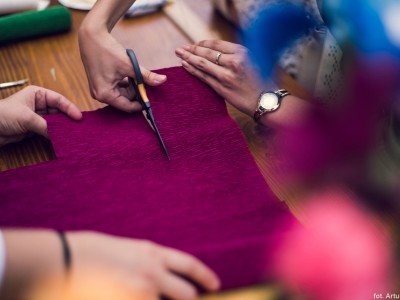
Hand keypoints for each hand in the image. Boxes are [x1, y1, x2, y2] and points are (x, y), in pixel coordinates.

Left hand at [0, 86, 81, 146]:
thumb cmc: (3, 115)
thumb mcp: (27, 118)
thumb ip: (45, 126)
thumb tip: (60, 134)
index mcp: (37, 94)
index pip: (58, 100)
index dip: (70, 108)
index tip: (78, 117)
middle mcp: (39, 104)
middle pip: (59, 111)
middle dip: (68, 119)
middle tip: (79, 126)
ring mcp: (38, 117)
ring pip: (56, 122)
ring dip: (64, 128)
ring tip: (74, 133)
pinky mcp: (35, 129)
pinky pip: (50, 131)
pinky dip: (57, 135)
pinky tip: (64, 138)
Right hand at [68, 232, 219, 299]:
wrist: (65, 259)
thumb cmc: (91, 250)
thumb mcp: (126, 250)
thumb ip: (146, 261)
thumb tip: (158, 273)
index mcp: (152, 253)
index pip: (189, 264)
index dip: (205, 275)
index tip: (214, 284)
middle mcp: (152, 272)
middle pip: (186, 294)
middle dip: (187, 299)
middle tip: (184, 299)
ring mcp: (142, 291)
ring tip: (143, 290)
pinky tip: (129, 293)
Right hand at [78, 23, 166, 111]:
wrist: (92, 36)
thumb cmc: (108, 51)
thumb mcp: (130, 65)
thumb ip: (146, 76)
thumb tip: (163, 80)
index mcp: (105, 94)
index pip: (127, 106)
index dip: (141, 103)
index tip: (152, 98)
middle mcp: (99, 96)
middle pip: (125, 100)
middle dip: (135, 91)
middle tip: (141, 78)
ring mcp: (98, 91)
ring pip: (122, 94)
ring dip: (130, 85)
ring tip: (130, 71)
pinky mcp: (99, 85)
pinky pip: (116, 88)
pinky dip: (124, 82)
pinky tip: (125, 71)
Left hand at [176, 40, 270, 115]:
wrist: (265, 101)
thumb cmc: (261, 82)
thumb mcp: (253, 61)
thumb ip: (237, 56)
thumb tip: (220, 52)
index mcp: (242, 52)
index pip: (217, 44)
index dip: (204, 43)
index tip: (196, 44)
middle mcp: (233, 61)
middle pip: (207, 52)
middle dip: (192, 48)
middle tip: (182, 48)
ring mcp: (226, 75)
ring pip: (202, 63)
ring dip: (188, 57)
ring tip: (179, 53)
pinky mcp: (221, 87)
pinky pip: (203, 76)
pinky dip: (192, 69)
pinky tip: (184, 65)